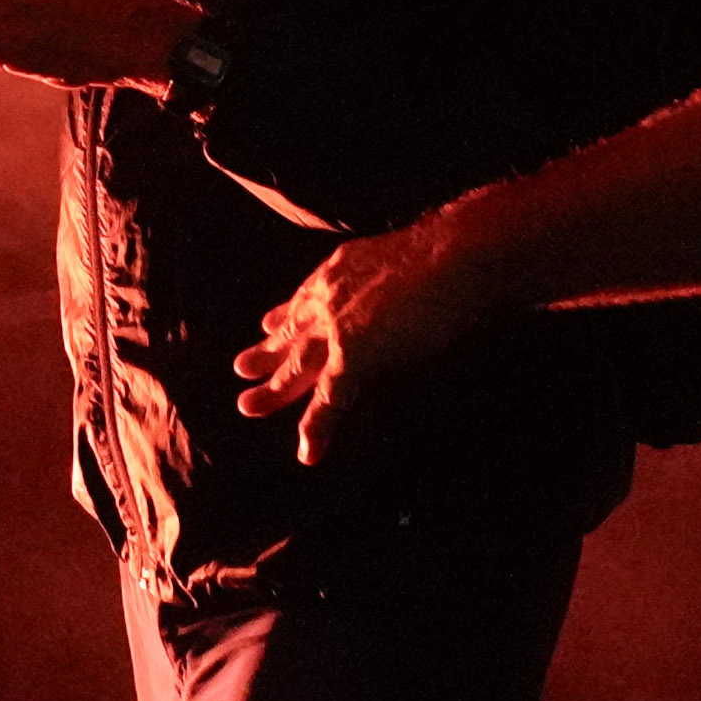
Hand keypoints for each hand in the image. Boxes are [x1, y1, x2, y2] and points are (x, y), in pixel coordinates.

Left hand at [232, 212, 506, 452]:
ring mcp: (338, 324)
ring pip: (298, 364)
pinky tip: (308, 452)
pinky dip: (318, 427)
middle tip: (241, 369)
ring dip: (274, 390)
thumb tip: (412, 284)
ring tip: (248, 408)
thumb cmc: (455, 249)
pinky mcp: (353, 352)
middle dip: (267, 354)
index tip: (267, 324)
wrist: (459, 250)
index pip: (305, 298)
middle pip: (293, 332)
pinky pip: (330, 399)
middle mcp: (330, 294)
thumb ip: (396, 277)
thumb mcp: (410, 258)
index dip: (285, 315)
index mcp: (342, 270)